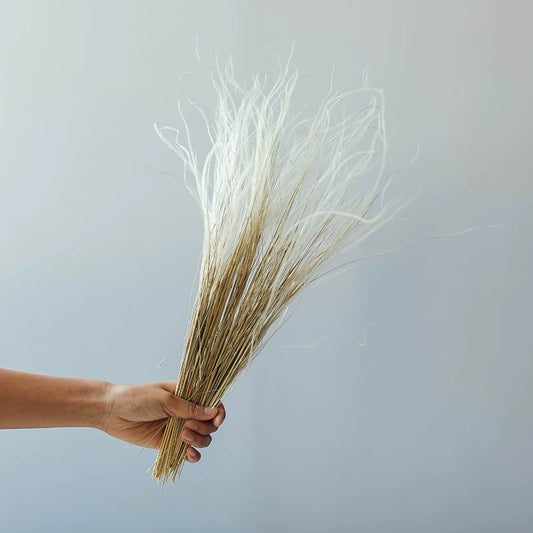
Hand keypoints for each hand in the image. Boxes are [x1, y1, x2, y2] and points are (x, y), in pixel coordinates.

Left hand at [99, 380, 225, 462]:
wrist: (112, 412)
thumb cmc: (138, 398)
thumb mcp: (166, 400)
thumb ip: (189, 408)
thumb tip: (213, 411)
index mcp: (187, 394)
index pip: (212, 402)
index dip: (218, 412)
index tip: (217, 420)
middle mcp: (186, 411)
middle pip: (209, 423)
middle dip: (204, 428)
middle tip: (187, 427)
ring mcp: (178, 428)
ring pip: (202, 438)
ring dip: (199, 440)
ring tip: (183, 437)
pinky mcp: (169, 443)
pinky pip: (188, 452)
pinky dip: (193, 455)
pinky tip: (189, 455)